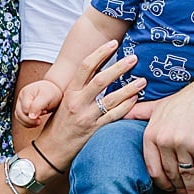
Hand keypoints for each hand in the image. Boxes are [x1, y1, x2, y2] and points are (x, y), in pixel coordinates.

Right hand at [14, 80, 62, 127]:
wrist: (53, 91)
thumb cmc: (51, 93)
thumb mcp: (47, 97)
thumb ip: (38, 106)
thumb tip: (31, 117)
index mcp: (25, 92)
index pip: (25, 108)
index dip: (34, 113)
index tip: (44, 111)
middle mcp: (21, 98)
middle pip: (20, 114)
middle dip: (31, 120)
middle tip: (41, 120)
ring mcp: (20, 104)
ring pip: (19, 118)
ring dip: (29, 123)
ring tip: (39, 121)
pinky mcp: (22, 110)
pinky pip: (21, 120)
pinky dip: (28, 123)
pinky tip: (36, 122)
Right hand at [34, 40, 146, 165]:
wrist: (50, 150)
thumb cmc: (60, 122)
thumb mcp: (66, 100)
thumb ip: (81, 86)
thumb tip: (100, 68)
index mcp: (70, 91)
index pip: (86, 66)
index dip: (100, 53)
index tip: (113, 43)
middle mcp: (77, 102)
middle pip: (101, 80)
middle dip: (119, 67)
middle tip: (134, 58)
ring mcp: (86, 117)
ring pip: (111, 99)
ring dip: (129, 88)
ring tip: (143, 81)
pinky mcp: (94, 131)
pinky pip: (113, 116)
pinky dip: (126, 107)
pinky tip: (135, 100)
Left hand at [134, 74, 193, 193]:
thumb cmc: (186, 100)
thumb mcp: (158, 105)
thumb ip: (140, 112)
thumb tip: (122, 113)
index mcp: (151, 134)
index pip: (153, 170)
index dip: (163, 183)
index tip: (170, 187)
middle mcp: (164, 139)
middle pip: (171, 175)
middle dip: (179, 188)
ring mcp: (182, 142)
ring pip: (186, 175)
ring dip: (192, 188)